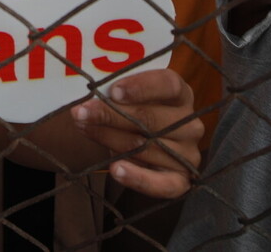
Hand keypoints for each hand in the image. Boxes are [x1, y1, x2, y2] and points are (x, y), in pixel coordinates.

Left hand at [70, 68, 202, 198]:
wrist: (137, 145)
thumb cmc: (132, 113)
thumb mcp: (129, 97)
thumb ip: (117, 92)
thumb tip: (92, 92)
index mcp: (181, 95)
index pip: (168, 85)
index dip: (141, 87)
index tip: (114, 91)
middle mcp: (190, 124)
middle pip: (150, 118)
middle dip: (110, 114)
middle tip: (80, 112)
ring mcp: (188, 154)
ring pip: (146, 147)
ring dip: (109, 138)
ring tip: (83, 129)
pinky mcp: (181, 181)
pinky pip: (162, 184)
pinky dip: (138, 178)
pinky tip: (116, 170)